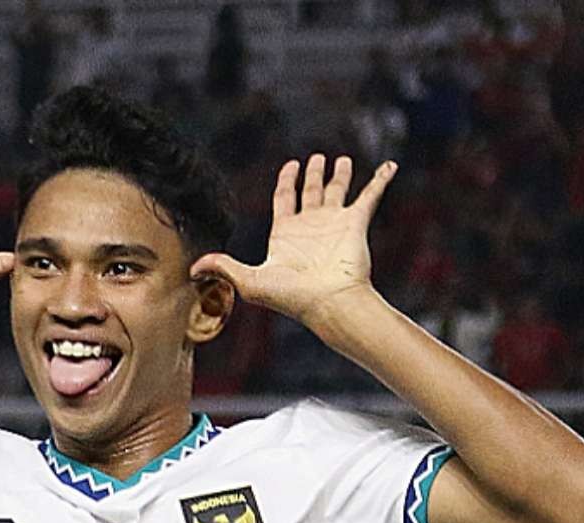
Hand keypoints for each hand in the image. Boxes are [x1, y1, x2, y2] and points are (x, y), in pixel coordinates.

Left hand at [194, 155, 394, 327]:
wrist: (329, 303)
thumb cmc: (292, 296)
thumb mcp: (250, 281)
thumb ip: (224, 268)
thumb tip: (194, 267)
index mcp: (286, 233)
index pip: (284, 198)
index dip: (286, 180)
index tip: (290, 165)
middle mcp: (311, 225)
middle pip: (311, 191)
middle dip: (312, 175)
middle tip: (315, 158)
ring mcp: (334, 223)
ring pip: (338, 190)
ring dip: (340, 175)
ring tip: (342, 159)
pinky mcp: (355, 223)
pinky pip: (371, 195)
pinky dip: (380, 180)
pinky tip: (390, 166)